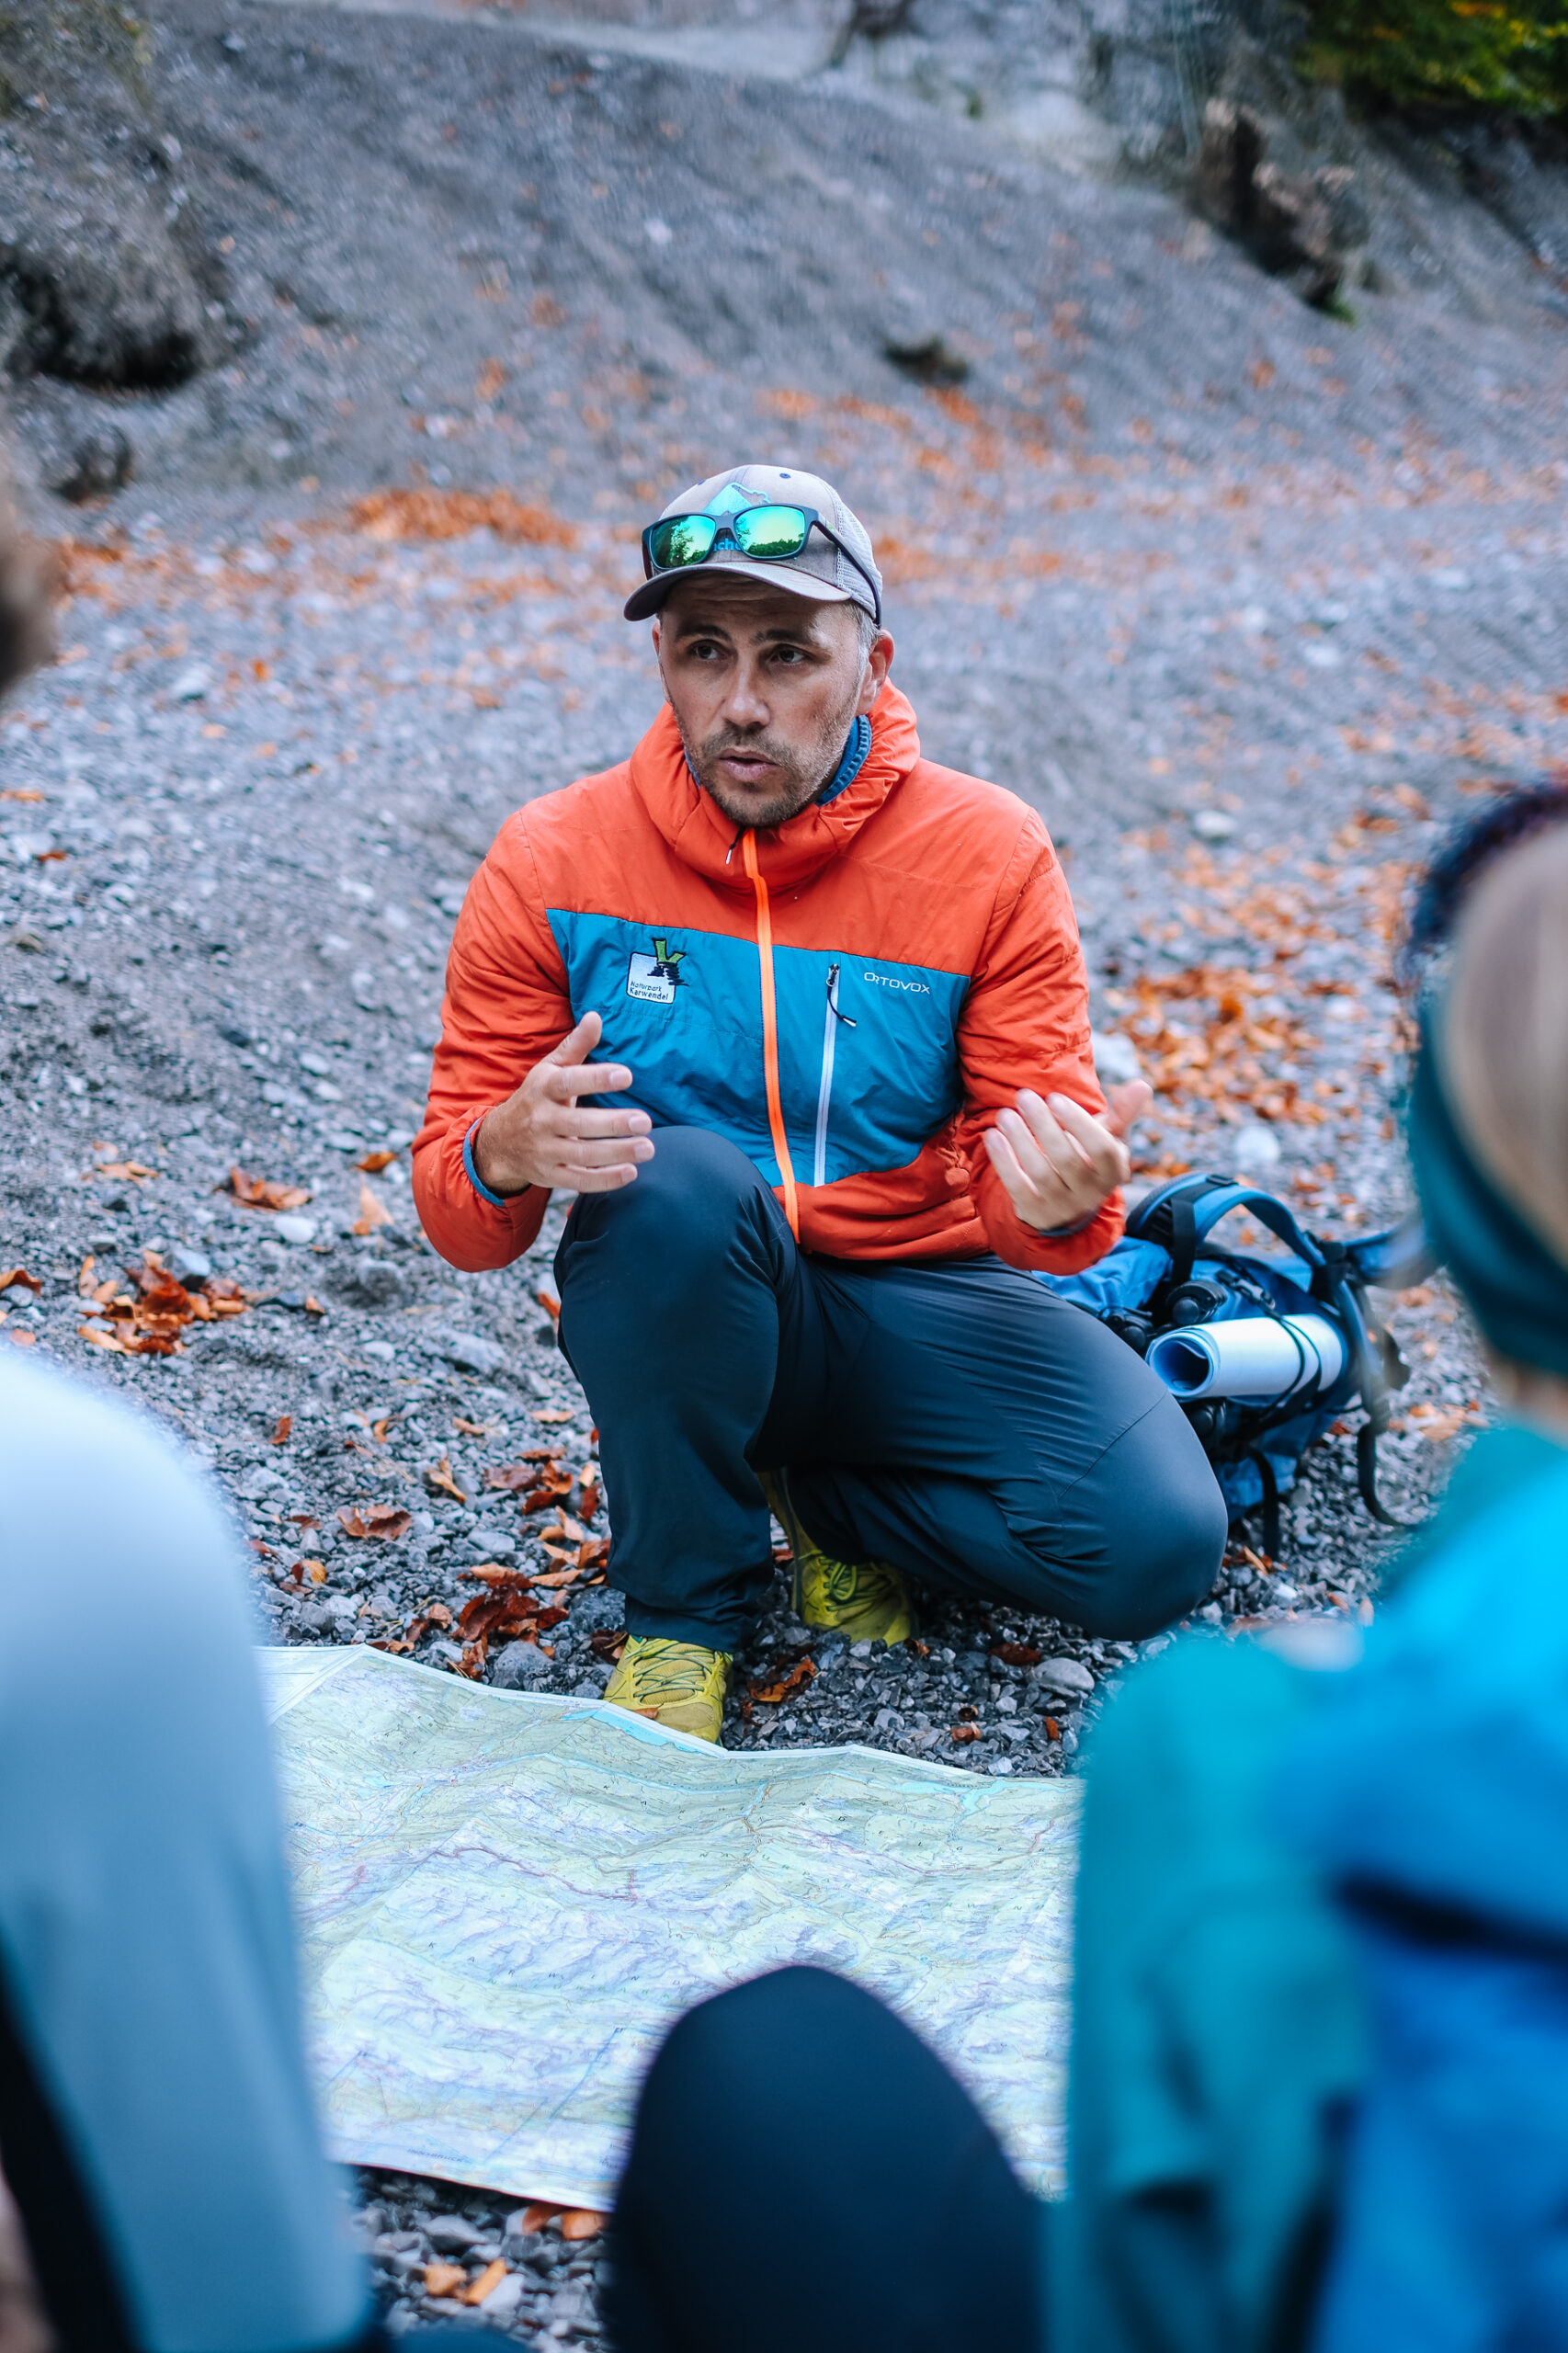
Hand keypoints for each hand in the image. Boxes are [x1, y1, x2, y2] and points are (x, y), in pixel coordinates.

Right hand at [471, 1012, 654, 1196]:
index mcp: (543, 1089)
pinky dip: (605, 1180)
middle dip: (613, 1124)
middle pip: (578, 1124)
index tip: (627, 1075)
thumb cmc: (536, 1098)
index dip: (597, 1079)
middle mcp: (541, 1120)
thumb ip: (576, 1046)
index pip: (569, 1082)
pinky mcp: (550, 1175)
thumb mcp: (550, 1069)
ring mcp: (544, 1150)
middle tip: (645, 1121)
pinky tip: (631, 1172)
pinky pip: (579, 1180)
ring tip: (648, 1147)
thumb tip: (596, 1016)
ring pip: (582, 1154)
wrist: (499, 1141)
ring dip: (617, 1153)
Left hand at [983, 1080, 1151, 1234]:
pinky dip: (1003, 1160)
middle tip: (1024, 1096)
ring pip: (1040, 1172)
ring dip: (1020, 1140)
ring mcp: (1062, 1206)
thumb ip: (1122, 1113)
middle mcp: (1090, 1193)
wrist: (1066, 1205)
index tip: (1055, 1097)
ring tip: (1006, 1114)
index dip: (1078, 1122)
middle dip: (1043, 1125)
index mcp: (1113, 1172)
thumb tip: (1142, 1085)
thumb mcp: (1107, 1139)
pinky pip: (1016, 1186)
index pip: (1101, 1148)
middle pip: (1067, 1159)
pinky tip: (993, 1136)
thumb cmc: (1087, 1160)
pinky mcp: (1035, 1213)